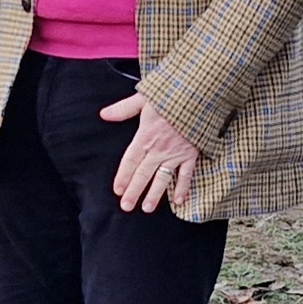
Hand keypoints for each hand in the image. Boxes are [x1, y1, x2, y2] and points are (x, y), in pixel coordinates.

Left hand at [100, 91, 205, 213]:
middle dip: (134, 192)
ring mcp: (175, 153)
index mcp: (145, 136)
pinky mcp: (191, 154)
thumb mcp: (144, 98)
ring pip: (162, 178)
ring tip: (147, 208)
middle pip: (143, 174)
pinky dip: (183, 188)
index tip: (118, 190)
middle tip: (126, 207)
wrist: (199, 95)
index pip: (130, 161)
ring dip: (155, 195)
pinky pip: (186, 175)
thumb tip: (104, 114)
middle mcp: (158, 149)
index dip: (123, 176)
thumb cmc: (171, 95)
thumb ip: (123, 109)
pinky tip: (179, 201)